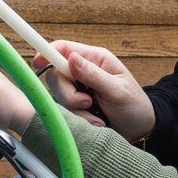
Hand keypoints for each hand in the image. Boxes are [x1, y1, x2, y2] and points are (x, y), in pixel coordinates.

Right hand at [37, 41, 154, 144]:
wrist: (140, 129)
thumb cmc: (134, 106)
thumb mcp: (118, 91)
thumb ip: (94, 75)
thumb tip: (71, 58)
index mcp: (95, 59)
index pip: (63, 48)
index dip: (47, 53)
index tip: (37, 62)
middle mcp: (82, 72)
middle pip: (55, 76)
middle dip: (67, 94)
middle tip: (87, 103)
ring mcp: (77, 89)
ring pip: (58, 97)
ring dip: (76, 110)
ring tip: (97, 116)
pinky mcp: (75, 106)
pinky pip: (65, 112)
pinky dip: (79, 120)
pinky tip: (96, 122)